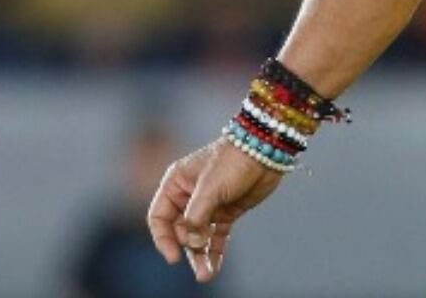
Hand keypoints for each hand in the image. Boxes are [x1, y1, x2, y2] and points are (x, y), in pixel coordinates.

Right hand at [146, 138, 283, 282]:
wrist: (266, 150)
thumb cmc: (233, 160)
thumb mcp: (210, 188)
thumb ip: (197, 217)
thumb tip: (192, 244)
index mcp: (176, 183)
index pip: (159, 217)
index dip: (163, 238)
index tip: (173, 256)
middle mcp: (188, 196)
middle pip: (179, 231)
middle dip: (188, 249)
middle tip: (200, 264)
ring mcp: (208, 205)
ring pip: (198, 237)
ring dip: (200, 256)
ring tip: (206, 276)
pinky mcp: (226, 212)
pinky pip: (216, 237)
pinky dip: (215, 252)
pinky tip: (214, 268)